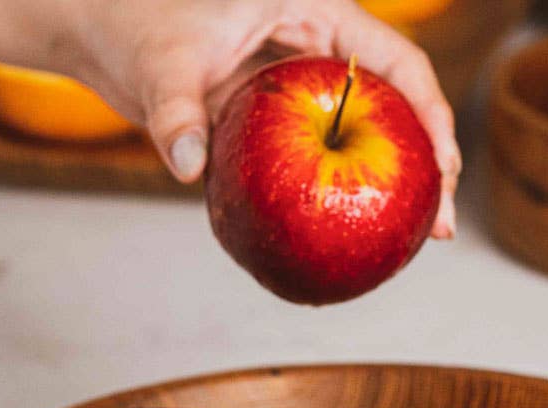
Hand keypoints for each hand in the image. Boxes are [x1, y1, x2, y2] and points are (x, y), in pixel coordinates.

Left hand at [63, 0, 460, 235]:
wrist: (104, 39)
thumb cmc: (134, 29)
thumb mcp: (160, 66)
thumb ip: (175, 111)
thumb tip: (186, 163)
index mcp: (315, 11)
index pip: (396, 61)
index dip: (430, 112)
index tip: (442, 166)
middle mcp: (319, 51)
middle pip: (398, 107)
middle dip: (430, 165)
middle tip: (439, 227)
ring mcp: (303, 92)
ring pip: (367, 140)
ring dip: (394, 190)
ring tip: (413, 244)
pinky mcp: (283, 125)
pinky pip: (325, 165)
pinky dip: (343, 199)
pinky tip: (354, 243)